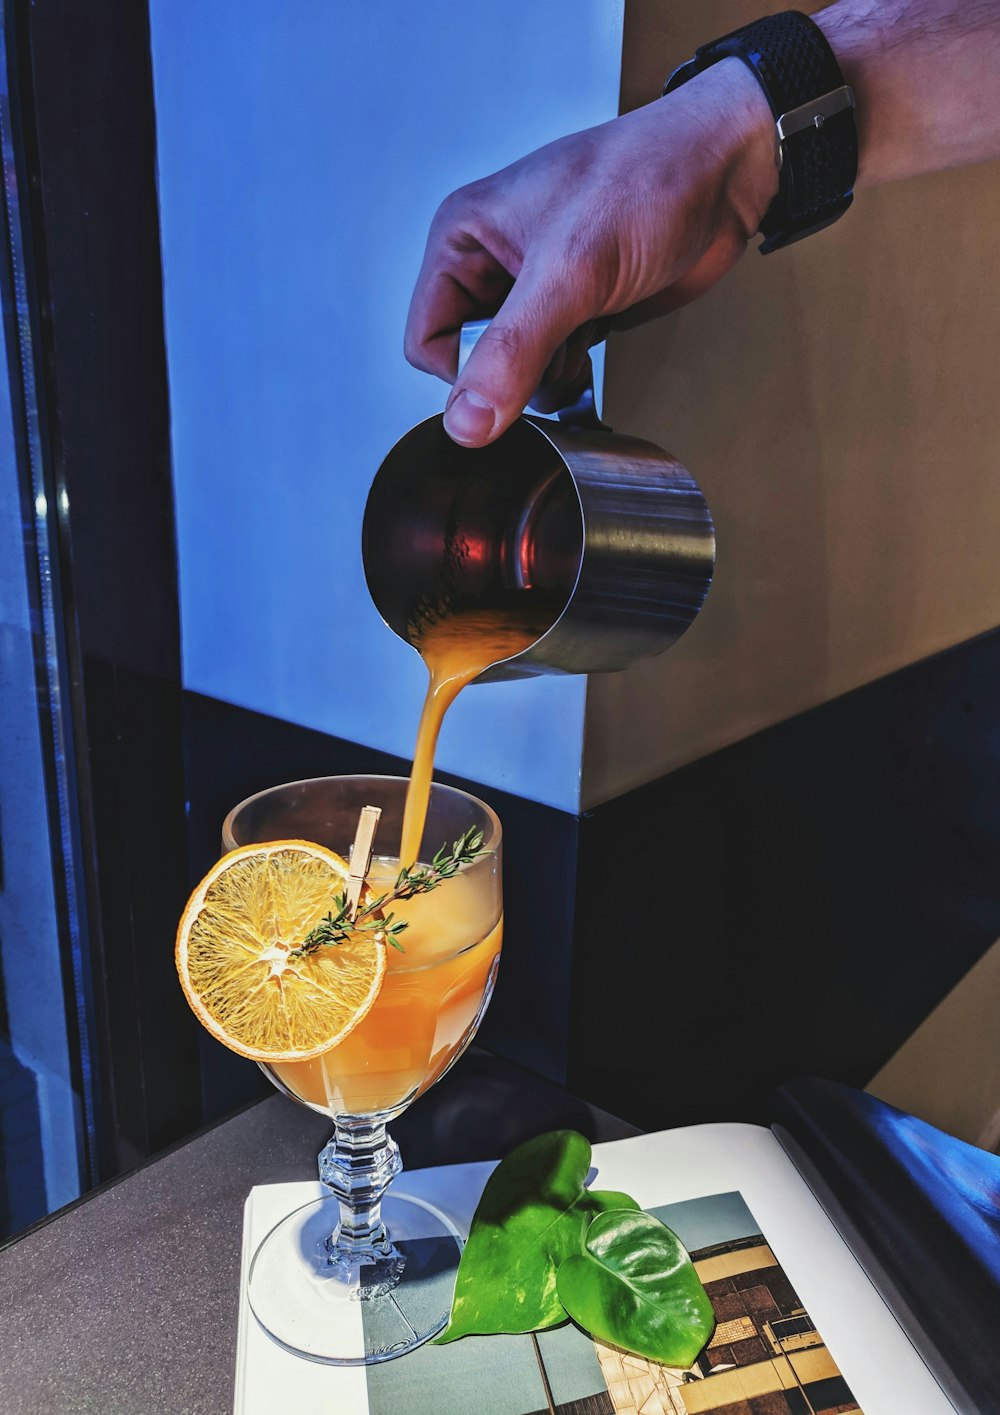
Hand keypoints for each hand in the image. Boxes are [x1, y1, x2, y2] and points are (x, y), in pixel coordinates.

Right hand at [405, 58, 777, 446]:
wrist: (724, 174)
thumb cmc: (649, 180)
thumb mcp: (570, 270)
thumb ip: (513, 352)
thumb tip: (467, 421)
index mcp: (463, 236)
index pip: (428, 341)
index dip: (466, 372)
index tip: (514, 372)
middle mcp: (491, 263)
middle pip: (471, 362)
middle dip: (515, 372)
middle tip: (559, 342)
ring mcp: (534, 290)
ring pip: (512, 372)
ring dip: (549, 372)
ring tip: (584, 330)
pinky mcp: (573, 310)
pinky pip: (551, 367)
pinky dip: (574, 370)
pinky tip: (599, 335)